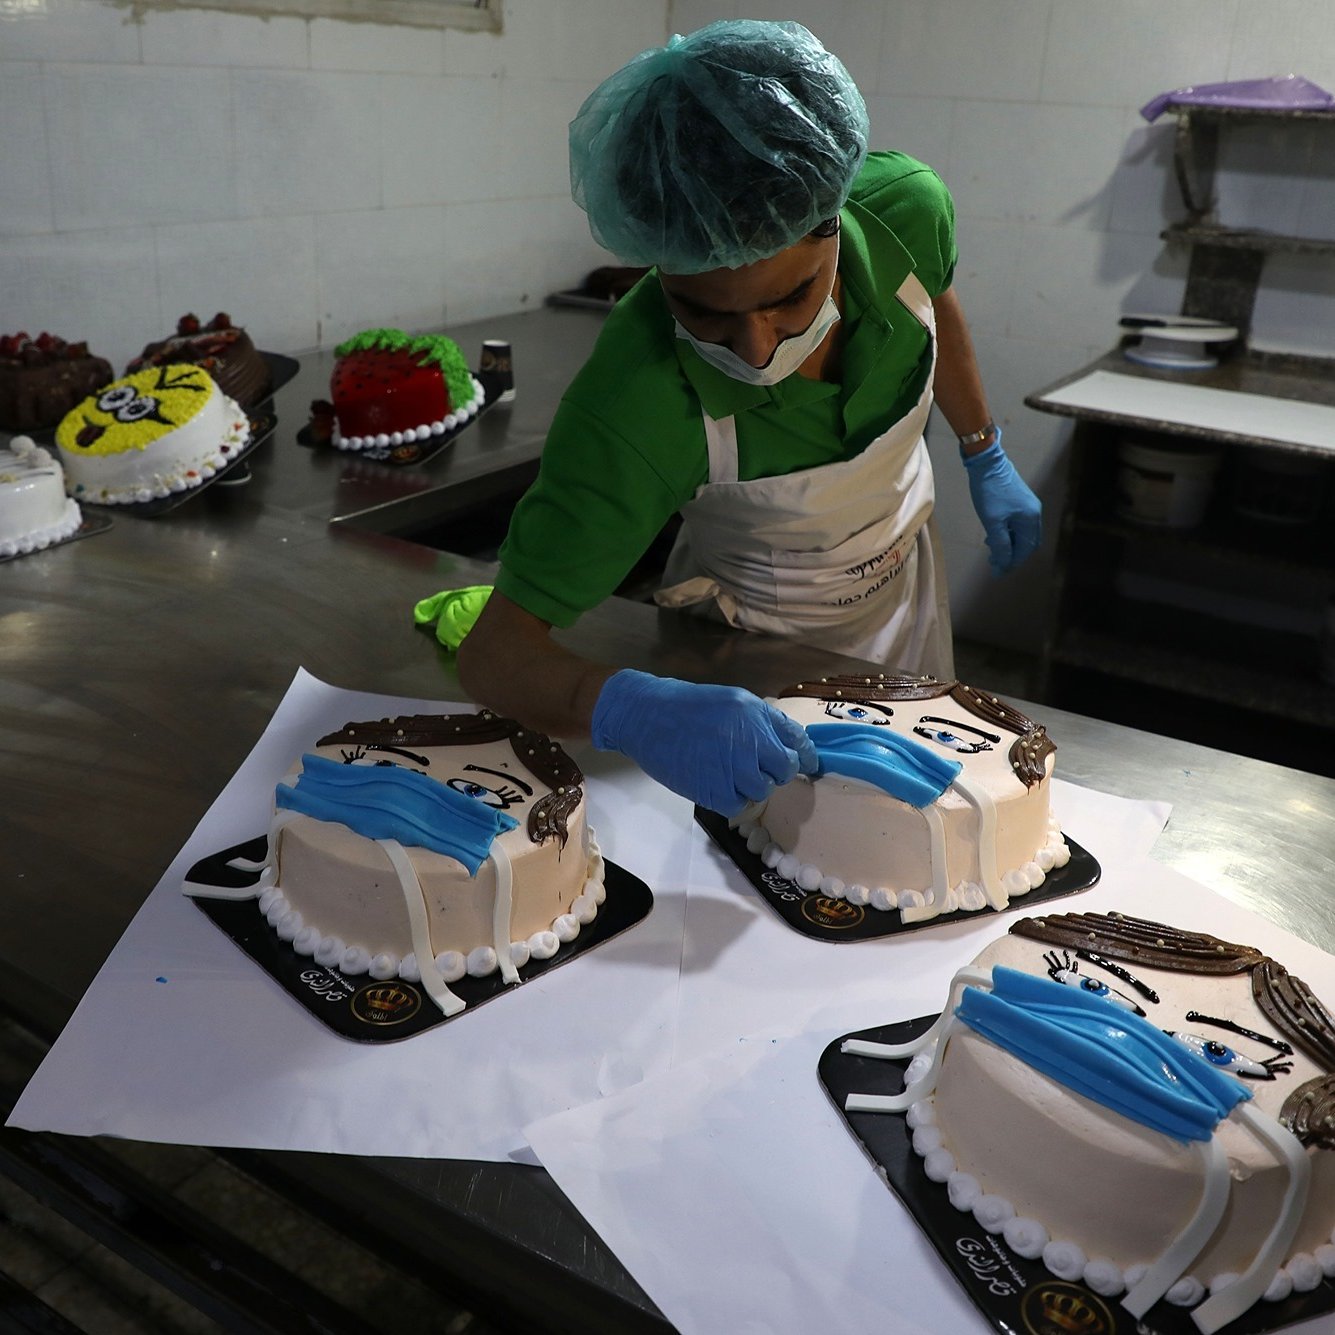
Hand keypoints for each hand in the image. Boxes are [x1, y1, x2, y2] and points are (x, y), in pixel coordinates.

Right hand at [591, 669, 818, 816]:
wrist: (646, 716)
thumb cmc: (690, 706)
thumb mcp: (734, 701)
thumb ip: (764, 721)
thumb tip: (792, 744)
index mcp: (756, 715)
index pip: (797, 742)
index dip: (806, 756)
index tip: (808, 764)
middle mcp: (749, 742)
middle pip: (784, 770)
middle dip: (776, 771)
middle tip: (758, 767)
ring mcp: (732, 769)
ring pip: (762, 790)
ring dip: (752, 785)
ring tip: (731, 773)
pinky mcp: (712, 791)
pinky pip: (738, 805)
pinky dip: (732, 798)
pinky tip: (717, 782)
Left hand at [961, 431, 1041, 573]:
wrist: (987, 462)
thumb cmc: (989, 492)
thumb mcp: (993, 522)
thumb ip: (1001, 544)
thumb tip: (1004, 563)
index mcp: (1030, 519)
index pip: (1025, 549)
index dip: (1012, 562)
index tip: (997, 571)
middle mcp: (1034, 513)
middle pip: (1027, 543)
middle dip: (1012, 555)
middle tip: (995, 563)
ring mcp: (1028, 506)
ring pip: (1021, 534)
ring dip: (1009, 544)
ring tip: (992, 550)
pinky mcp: (1020, 500)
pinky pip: (1018, 524)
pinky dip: (1008, 534)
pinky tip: (994, 535)